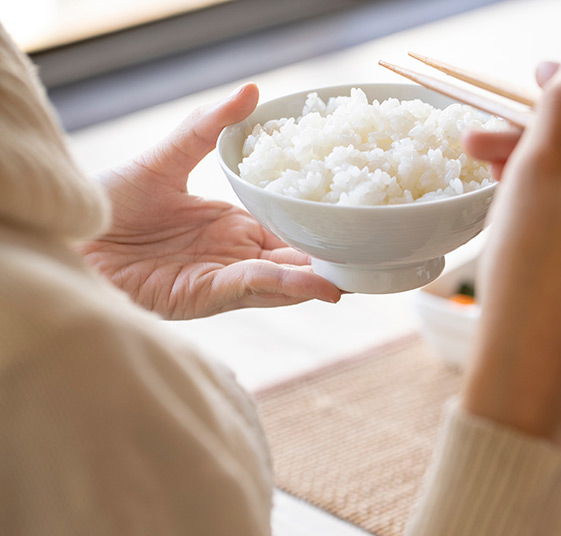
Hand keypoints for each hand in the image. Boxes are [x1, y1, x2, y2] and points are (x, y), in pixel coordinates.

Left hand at [76, 84, 341, 319]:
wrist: (68, 234)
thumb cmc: (108, 202)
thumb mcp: (166, 159)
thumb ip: (208, 129)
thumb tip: (252, 91)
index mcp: (230, 228)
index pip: (286, 231)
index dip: (318, 229)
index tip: (353, 220)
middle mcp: (231, 257)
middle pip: (292, 262)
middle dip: (328, 262)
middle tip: (370, 256)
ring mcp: (219, 279)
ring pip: (280, 282)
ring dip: (315, 280)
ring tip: (353, 277)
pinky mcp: (201, 297)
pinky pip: (250, 289)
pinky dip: (284, 287)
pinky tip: (315, 283)